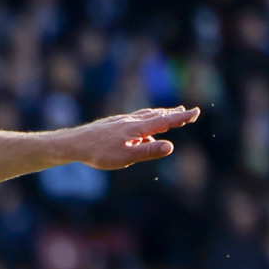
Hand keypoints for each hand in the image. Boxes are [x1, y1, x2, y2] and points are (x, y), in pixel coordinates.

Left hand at [57, 107, 199, 169]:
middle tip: (188, 111)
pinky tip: (141, 128)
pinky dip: (144, 119)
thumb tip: (170, 146)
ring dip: (160, 114)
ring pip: (145, 116)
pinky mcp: (112, 124)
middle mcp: (131, 121)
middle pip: (157, 115)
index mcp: (137, 128)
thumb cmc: (98, 153)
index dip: (181, 117)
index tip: (196, 112)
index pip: (165, 121)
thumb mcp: (125, 157)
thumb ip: (148, 151)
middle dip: (173, 114)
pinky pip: (133, 119)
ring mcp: (121, 121)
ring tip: (169, 113)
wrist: (73, 144)